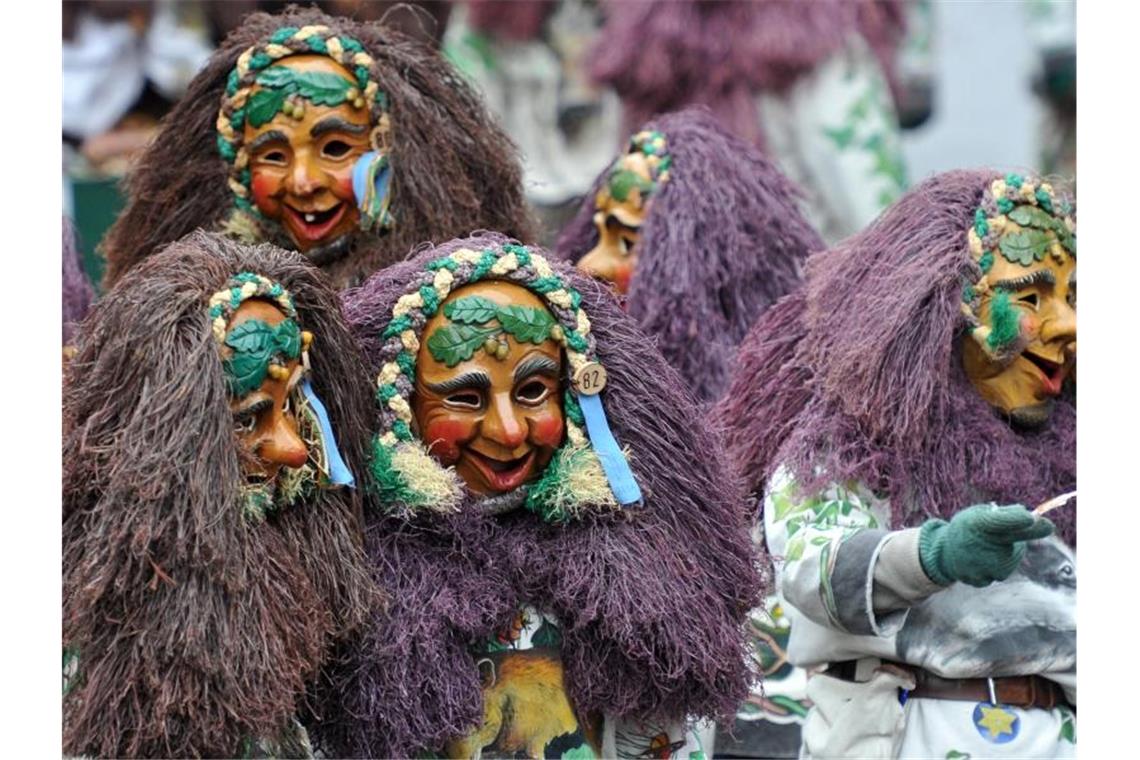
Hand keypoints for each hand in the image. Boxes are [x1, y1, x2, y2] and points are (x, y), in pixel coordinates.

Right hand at [918, 503, 1053, 586]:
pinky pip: (1001, 572)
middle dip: (1022, 538)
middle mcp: (980, 545)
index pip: (1005, 520)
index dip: (1020, 520)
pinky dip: (997, 566)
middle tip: (1003, 533)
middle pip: (1018, 546)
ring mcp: (980, 565)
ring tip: (988, 548)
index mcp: (978, 522)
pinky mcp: (980, 580)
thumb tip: (1034, 517)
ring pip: (1013, 560)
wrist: (942, 552)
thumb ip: (1006, 514)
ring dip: (1009, 553)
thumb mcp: (981, 514)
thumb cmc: (968, 528)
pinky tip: (982, 561)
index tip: (1037, 520)